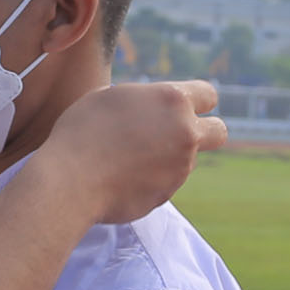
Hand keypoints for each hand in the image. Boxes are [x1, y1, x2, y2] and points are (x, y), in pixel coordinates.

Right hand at [42, 81, 224, 224]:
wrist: (69, 181)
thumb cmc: (81, 132)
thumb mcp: (111, 97)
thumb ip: (143, 101)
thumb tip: (151, 107)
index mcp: (173, 100)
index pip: (209, 94)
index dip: (196, 101)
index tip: (182, 107)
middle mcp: (185, 133)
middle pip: (219, 131)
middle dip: (204, 131)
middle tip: (176, 135)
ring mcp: (180, 168)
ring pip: (186, 160)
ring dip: (167, 158)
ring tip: (125, 158)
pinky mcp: (167, 195)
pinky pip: (165, 183)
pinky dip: (150, 181)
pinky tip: (120, 177)